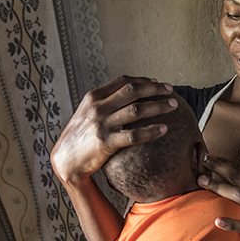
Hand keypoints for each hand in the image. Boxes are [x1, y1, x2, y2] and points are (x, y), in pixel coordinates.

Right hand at [51, 76, 176, 185]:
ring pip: (137, 110)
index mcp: (94, 97)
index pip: (123, 82)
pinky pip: (134, 135)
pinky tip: (164, 129)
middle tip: (170, 91)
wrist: (65, 159)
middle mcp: (98, 107)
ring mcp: (102, 125)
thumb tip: (127, 93)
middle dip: (155, 89)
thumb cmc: (80, 136)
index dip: (143, 80)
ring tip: (173, 105)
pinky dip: (151, 131)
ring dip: (158, 106)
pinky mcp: (106, 143)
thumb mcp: (87, 113)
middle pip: (133, 91)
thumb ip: (104, 102)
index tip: (157, 82)